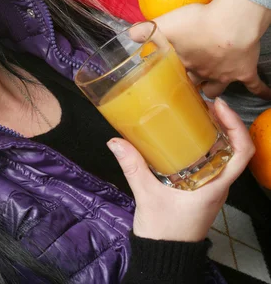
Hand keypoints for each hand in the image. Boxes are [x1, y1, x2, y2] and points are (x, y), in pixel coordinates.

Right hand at [107, 98, 254, 241]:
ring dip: (215, 131)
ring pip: (224, 153)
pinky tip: (186, 134)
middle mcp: (218, 184)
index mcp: (215, 186)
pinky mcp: (201, 187)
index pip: (242, 153)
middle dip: (224, 121)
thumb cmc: (164, 231)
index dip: (236, 126)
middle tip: (204, 103)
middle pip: (234, 147)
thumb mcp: (146, 195)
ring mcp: (211, 186)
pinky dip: (204, 143)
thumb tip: (116, 141)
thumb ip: (132, 166)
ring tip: (197, 112)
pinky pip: (210, 160)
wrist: (166, 255)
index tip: (221, 107)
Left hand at [154, 0, 270, 98]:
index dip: (166, 84)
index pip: (171, 80)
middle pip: (192, 87)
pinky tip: (265, 95)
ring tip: (209, 96)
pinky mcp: (245, 70)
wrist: (232, 20)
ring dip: (212, 92)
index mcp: (184, 65)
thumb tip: (128, 35)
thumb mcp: (166, 23)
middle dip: (186, 91)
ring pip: (217, 90)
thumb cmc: (198, 22)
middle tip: (183, 92)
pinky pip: (254, 84)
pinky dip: (260, 90)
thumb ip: (146, 30)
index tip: (163, 89)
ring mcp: (225, 74)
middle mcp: (203, 74)